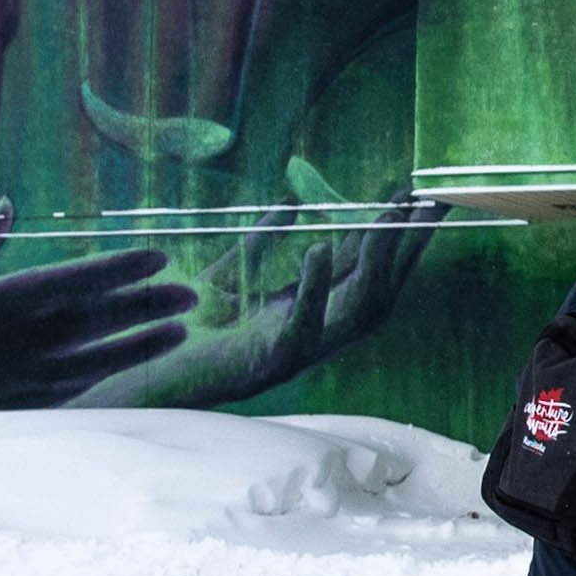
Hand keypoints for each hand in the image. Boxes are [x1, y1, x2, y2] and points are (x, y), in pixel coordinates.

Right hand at [0, 200, 197, 409]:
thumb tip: (8, 205)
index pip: (71, 282)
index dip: (118, 268)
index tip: (157, 253)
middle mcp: (15, 346)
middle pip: (96, 322)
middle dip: (145, 305)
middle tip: (190, 292)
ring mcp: (19, 383)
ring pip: (95, 360)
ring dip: (140, 344)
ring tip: (178, 328)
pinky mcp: (17, 410)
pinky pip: (75, 390)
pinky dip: (108, 373)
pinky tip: (133, 360)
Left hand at [70, 176, 447, 407]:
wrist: (144, 383)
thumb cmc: (186, 333)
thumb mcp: (231, 274)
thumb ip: (262, 239)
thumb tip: (296, 198)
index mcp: (310, 316)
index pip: (368, 272)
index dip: (399, 236)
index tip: (423, 193)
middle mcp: (313, 338)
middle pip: (379, 291)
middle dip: (408, 248)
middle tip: (432, 202)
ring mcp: (293, 355)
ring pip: (353, 312)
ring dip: (373, 264)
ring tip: (385, 218)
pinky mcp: (263, 366)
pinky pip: (300, 329)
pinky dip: (312, 290)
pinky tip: (320, 249)